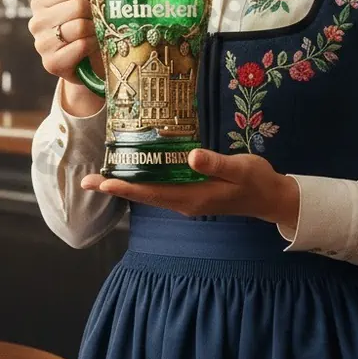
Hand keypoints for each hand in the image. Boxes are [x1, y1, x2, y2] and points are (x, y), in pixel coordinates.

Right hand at [28, 0, 105, 86]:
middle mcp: (35, 22)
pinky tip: (91, 49)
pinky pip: (79, 47)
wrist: (86, 62)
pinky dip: (91, 47)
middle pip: (77, 7)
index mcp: (40, 1)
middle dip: (96, 14)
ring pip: (79, 28)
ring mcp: (41, 44)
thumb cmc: (86, 25)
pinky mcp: (50, 64)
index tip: (96, 2)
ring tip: (96, 34)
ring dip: (95, 32)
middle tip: (100, 21)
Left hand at [80, 148, 300, 229]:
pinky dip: (142, 180)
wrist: (271, 197)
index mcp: (192, 197)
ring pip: (149, 192)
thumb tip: (191, 156)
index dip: (125, 186)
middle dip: (116, 187)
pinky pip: (160, 188)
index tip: (103, 181)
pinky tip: (135, 170)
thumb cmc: (256, 181)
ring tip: (101, 176)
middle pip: (143, 194)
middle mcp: (184, 202)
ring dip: (126, 184)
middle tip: (86, 181)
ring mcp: (187, 199)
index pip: (151, 192)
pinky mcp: (191, 193)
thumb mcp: (240, 169)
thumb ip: (215, 163)